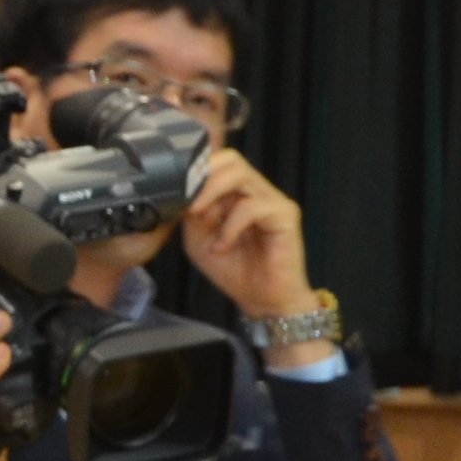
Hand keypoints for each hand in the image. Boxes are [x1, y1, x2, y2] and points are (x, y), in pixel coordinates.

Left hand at [176, 149, 314, 320]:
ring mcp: (273, 200)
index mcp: (237, 193)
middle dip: (203, 178)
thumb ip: (191, 214)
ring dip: (212, 196)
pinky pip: (253, 206)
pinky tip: (222, 246)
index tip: (174, 190)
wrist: (263, 301)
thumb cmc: (235, 271)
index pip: (218, 162)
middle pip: (230, 160)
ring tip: (201, 221)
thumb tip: (180, 192)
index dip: (195, 170)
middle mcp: (257, 191)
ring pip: (241, 174)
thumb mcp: (199, 240)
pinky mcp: (285, 214)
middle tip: (187, 203)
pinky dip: (231, 225)